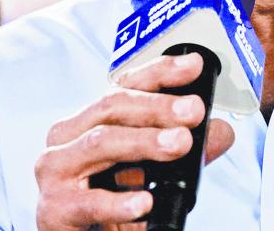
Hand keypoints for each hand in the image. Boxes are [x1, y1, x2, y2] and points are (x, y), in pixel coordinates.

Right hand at [35, 53, 235, 230]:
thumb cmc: (109, 205)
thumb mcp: (151, 174)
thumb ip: (184, 152)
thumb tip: (220, 131)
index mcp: (89, 122)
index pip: (123, 87)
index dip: (159, 72)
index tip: (192, 66)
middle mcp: (68, 138)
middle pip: (111, 108)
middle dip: (157, 106)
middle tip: (194, 110)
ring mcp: (56, 171)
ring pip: (100, 142)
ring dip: (144, 141)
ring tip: (180, 144)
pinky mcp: (53, 208)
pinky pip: (88, 201)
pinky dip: (118, 202)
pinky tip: (143, 203)